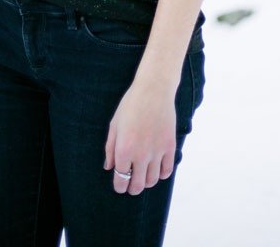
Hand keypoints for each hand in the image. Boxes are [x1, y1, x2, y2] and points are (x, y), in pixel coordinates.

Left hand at [104, 77, 176, 194]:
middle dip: (132, 188)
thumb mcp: (114, 124)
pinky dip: (162, 174)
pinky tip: (157, 169)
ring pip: (153, 180)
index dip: (119, 186)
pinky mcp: (170, 147)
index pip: (121, 179)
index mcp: (124, 149)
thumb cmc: (131, 105)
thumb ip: (110, 148)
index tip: (120, 186)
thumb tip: (110, 168)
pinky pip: (167, 170)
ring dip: (147, 182)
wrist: (154, 90)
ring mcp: (157, 152)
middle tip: (131, 186)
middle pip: (138, 185)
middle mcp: (141, 154)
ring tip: (144, 176)